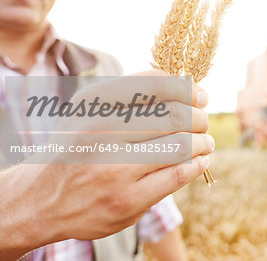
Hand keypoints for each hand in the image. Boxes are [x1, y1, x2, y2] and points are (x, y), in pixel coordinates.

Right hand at [0, 70, 213, 259]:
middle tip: (203, 120)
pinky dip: (196, 164)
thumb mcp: (91, 110)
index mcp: (95, 104)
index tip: (200, 95)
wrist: (42, 198)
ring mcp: (115, 170)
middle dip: (199, 117)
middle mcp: (103, 133)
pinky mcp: (127, 201)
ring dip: (203, 141)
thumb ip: (132, 93)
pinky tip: (199, 160)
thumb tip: (184, 85)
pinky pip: (177, 176)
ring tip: (205, 141)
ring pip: (181, 146)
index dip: (187, 88)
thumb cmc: (78, 146)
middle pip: (176, 116)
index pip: (156, 85)